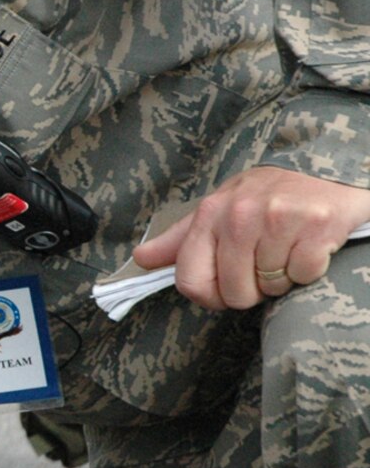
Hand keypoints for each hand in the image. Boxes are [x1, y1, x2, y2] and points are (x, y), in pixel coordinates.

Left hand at [133, 167, 369, 309]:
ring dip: (283, 278)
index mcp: (209, 214)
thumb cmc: (268, 195)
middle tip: (264, 264)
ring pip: (272, 287)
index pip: (190, 281)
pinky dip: (310, 269)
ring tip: (287, 248)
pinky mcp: (317, 225)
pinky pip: (304, 275)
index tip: (225, 290)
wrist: (326, 170)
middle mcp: (239, 215)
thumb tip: (140, 259)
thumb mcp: (219, 209)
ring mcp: (278, 219)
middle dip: (252, 289)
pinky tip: (309, 245)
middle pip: (234, 292)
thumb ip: (181, 239)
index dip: (210, 297)